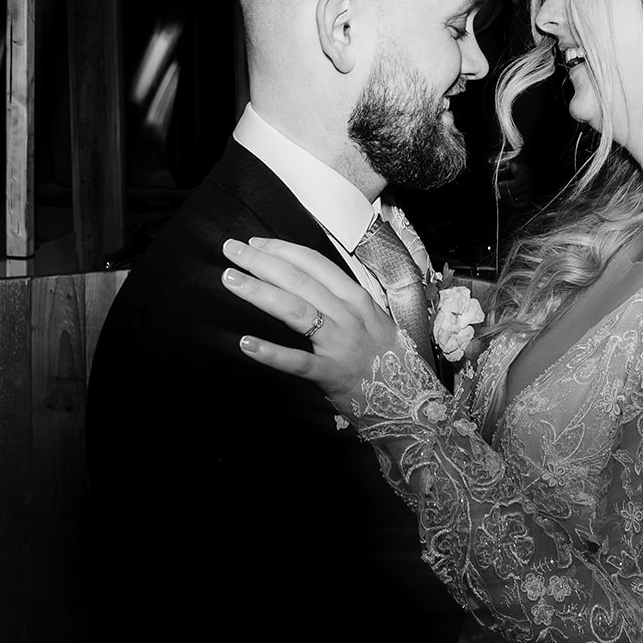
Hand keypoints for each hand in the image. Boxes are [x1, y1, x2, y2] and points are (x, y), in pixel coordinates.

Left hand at [220, 237, 400, 408]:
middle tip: (231, 250)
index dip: (282, 249)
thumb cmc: (386, 359)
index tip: (255, 242)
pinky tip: (246, 343)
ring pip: (296, 310)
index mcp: (357, 298)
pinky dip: (271, 353)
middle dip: (261, 261)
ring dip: (260, 292)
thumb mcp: (370, 320)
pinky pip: (298, 362)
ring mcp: (341, 344)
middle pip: (299, 280)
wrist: (411, 400)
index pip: (315, 263)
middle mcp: (350, 315)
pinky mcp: (332, 374)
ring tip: (230, 279)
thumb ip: (341, 302)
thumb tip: (303, 283)